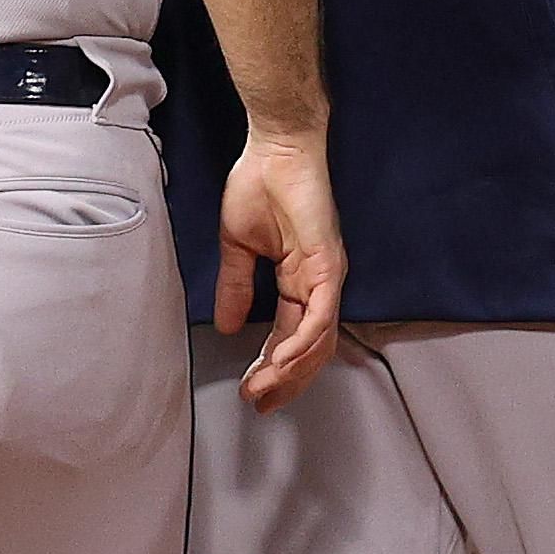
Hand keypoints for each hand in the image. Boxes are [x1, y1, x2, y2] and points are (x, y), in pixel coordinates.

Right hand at [222, 131, 344, 412]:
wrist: (273, 150)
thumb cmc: (260, 186)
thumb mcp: (238, 248)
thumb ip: (237, 288)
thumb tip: (227, 326)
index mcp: (300, 280)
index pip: (292, 336)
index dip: (273, 367)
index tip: (251, 390)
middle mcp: (319, 283)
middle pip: (311, 348)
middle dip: (284, 381)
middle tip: (258, 404)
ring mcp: (327, 274)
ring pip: (319, 338)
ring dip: (290, 370)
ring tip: (263, 390)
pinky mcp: (326, 262)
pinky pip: (320, 313)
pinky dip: (303, 341)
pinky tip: (280, 360)